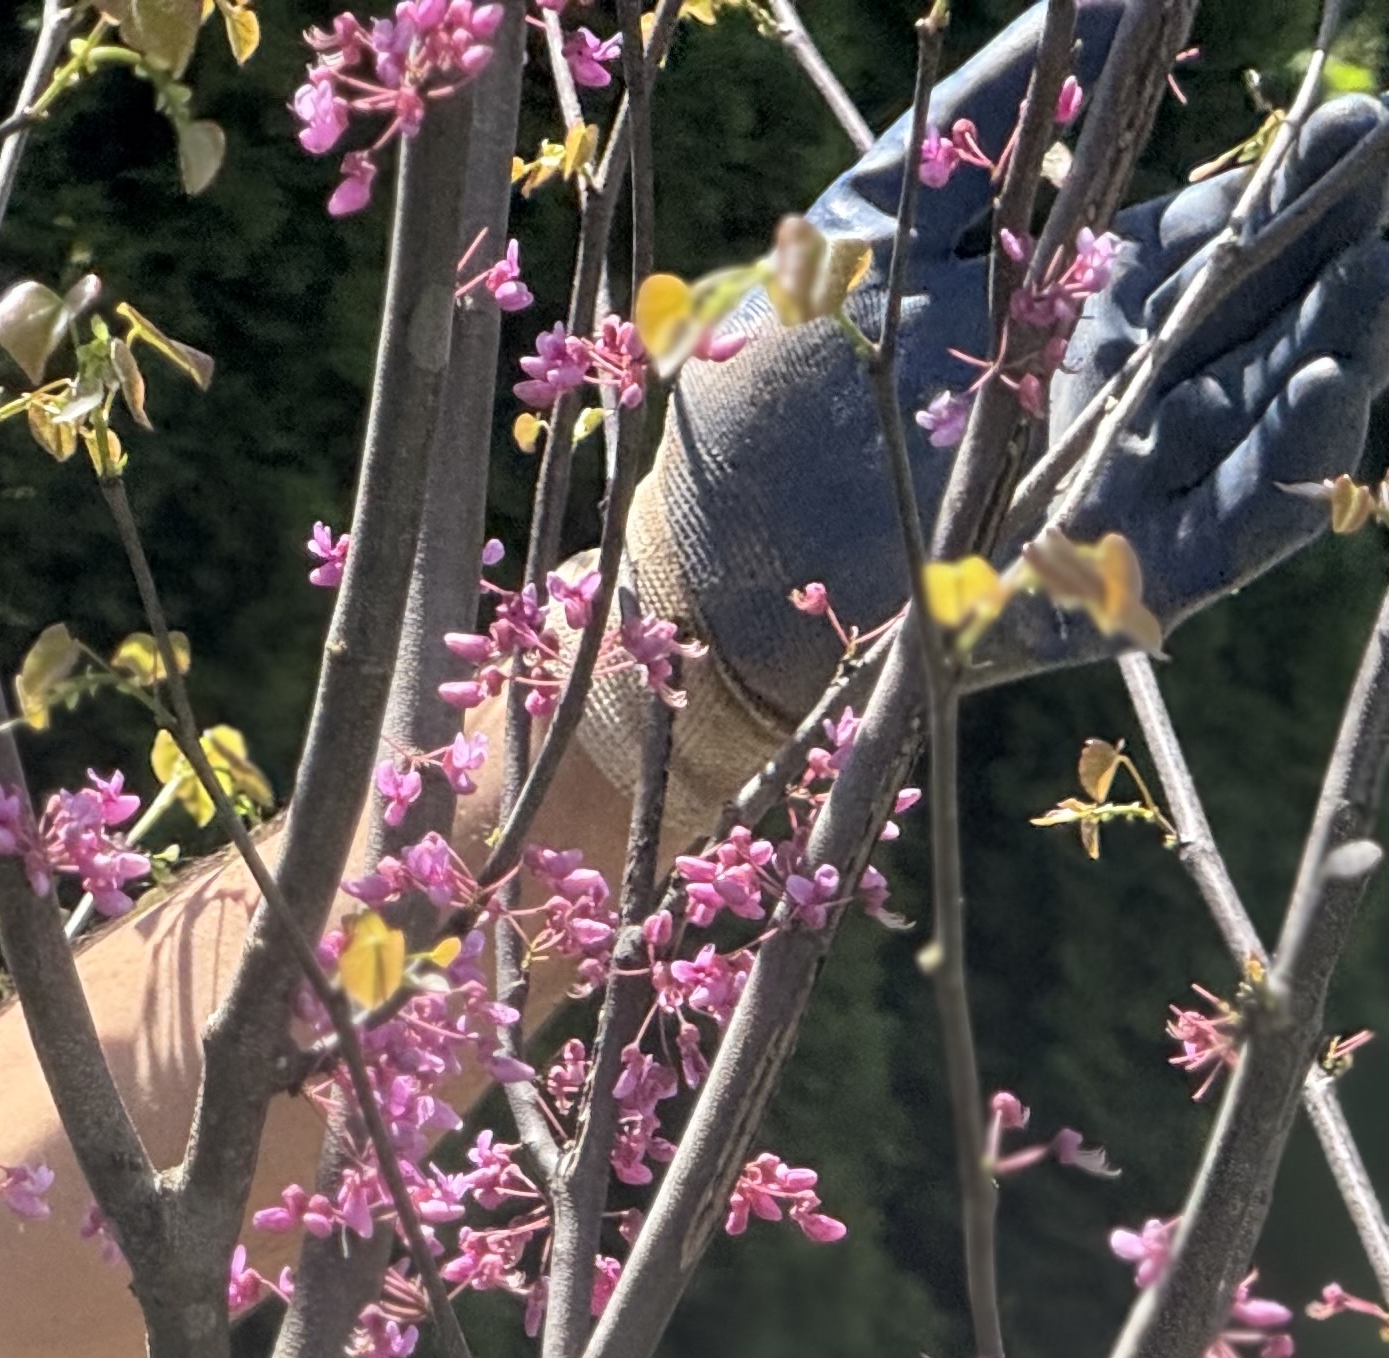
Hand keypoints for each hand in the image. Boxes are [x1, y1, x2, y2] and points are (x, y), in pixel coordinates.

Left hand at [620, 0, 1388, 790]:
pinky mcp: (1109, 579)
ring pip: (1271, 408)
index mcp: (1082, 308)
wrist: (708, 546)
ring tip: (1385, 269)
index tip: (1354, 113)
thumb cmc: (775, 380)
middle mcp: (1119, 392)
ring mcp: (1122, 483)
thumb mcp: (887, 211)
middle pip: (1267, 312)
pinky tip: (1333, 379)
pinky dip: (1290, 460)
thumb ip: (1007, 105)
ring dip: (1344, 337)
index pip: (1219, 235)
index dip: (1294, 179)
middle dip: (1345, 243)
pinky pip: (1229, 524)